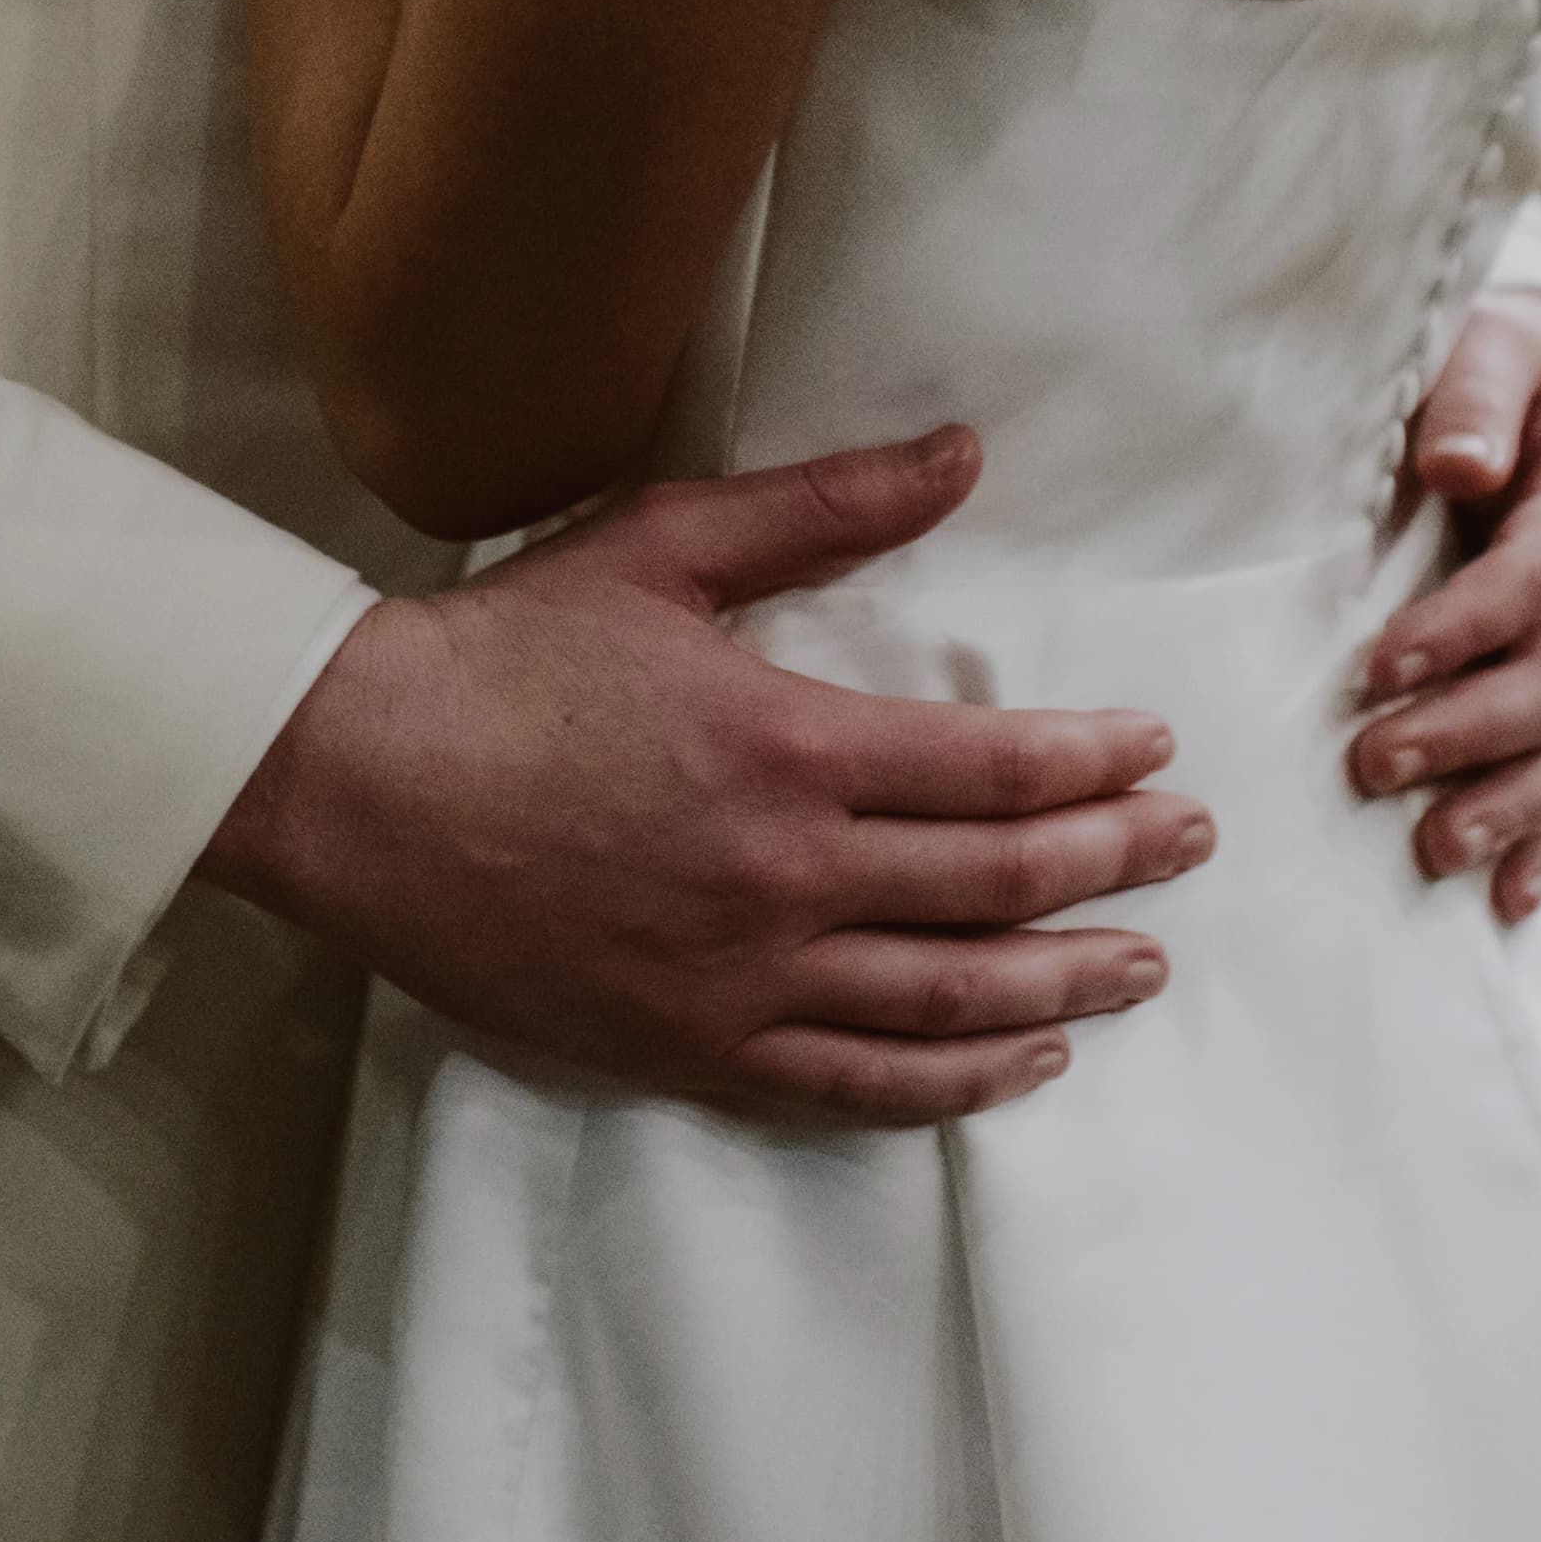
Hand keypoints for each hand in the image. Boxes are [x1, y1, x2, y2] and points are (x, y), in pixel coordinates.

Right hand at [204, 427, 1217, 1125]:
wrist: (351, 783)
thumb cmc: (502, 653)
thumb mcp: (665, 545)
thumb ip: (824, 507)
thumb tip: (961, 454)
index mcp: (788, 745)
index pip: (990, 769)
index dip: (1092, 766)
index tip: (1156, 756)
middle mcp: (784, 875)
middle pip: (995, 886)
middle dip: (1112, 865)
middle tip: (1189, 848)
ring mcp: (739, 977)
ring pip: (945, 1000)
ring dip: (1061, 984)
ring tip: (1141, 969)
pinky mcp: (688, 1047)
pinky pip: (852, 1087)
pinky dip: (953, 1084)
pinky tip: (1022, 1065)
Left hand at [1347, 299, 1540, 924]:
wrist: (1539, 394)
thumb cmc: (1490, 370)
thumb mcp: (1489, 345)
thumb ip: (1476, 395)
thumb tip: (1461, 462)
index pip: (1540, 574)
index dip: (1465, 626)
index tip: (1377, 666)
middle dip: (1471, 731)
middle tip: (1372, 765)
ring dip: (1515, 806)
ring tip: (1435, 851)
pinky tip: (1511, 896)